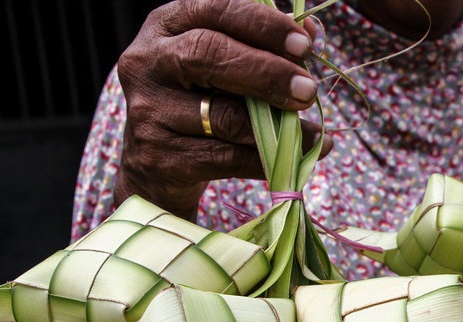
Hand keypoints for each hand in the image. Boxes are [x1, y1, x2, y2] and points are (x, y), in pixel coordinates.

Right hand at [114, 0, 330, 219]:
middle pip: (209, 55)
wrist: (154, 164)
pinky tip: (300, 154)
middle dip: (267, 72)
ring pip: (223, 116)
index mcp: (167, 25)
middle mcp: (148, 62)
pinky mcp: (160, 157)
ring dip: (277, 125)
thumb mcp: (220, 64)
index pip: (216, 11)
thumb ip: (260, 45)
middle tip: (307, 89)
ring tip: (314, 131)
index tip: (304, 45)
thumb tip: (312, 31)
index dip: (263, 26)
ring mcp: (148, 111)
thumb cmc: (197, 100)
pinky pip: (226, 158)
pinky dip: (268, 158)